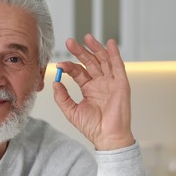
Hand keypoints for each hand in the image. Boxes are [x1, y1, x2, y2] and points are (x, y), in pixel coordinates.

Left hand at [53, 34, 134, 150]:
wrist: (107, 137)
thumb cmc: (92, 127)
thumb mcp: (71, 110)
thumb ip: (61, 97)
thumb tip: (54, 82)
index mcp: (88, 88)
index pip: (78, 72)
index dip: (69, 66)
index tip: (59, 64)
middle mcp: (99, 83)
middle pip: (89, 62)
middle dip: (80, 51)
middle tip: (70, 42)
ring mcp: (110, 82)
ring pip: (103, 60)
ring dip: (96, 48)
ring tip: (87, 37)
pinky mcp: (121, 84)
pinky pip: (118, 66)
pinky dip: (115, 54)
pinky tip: (110, 44)